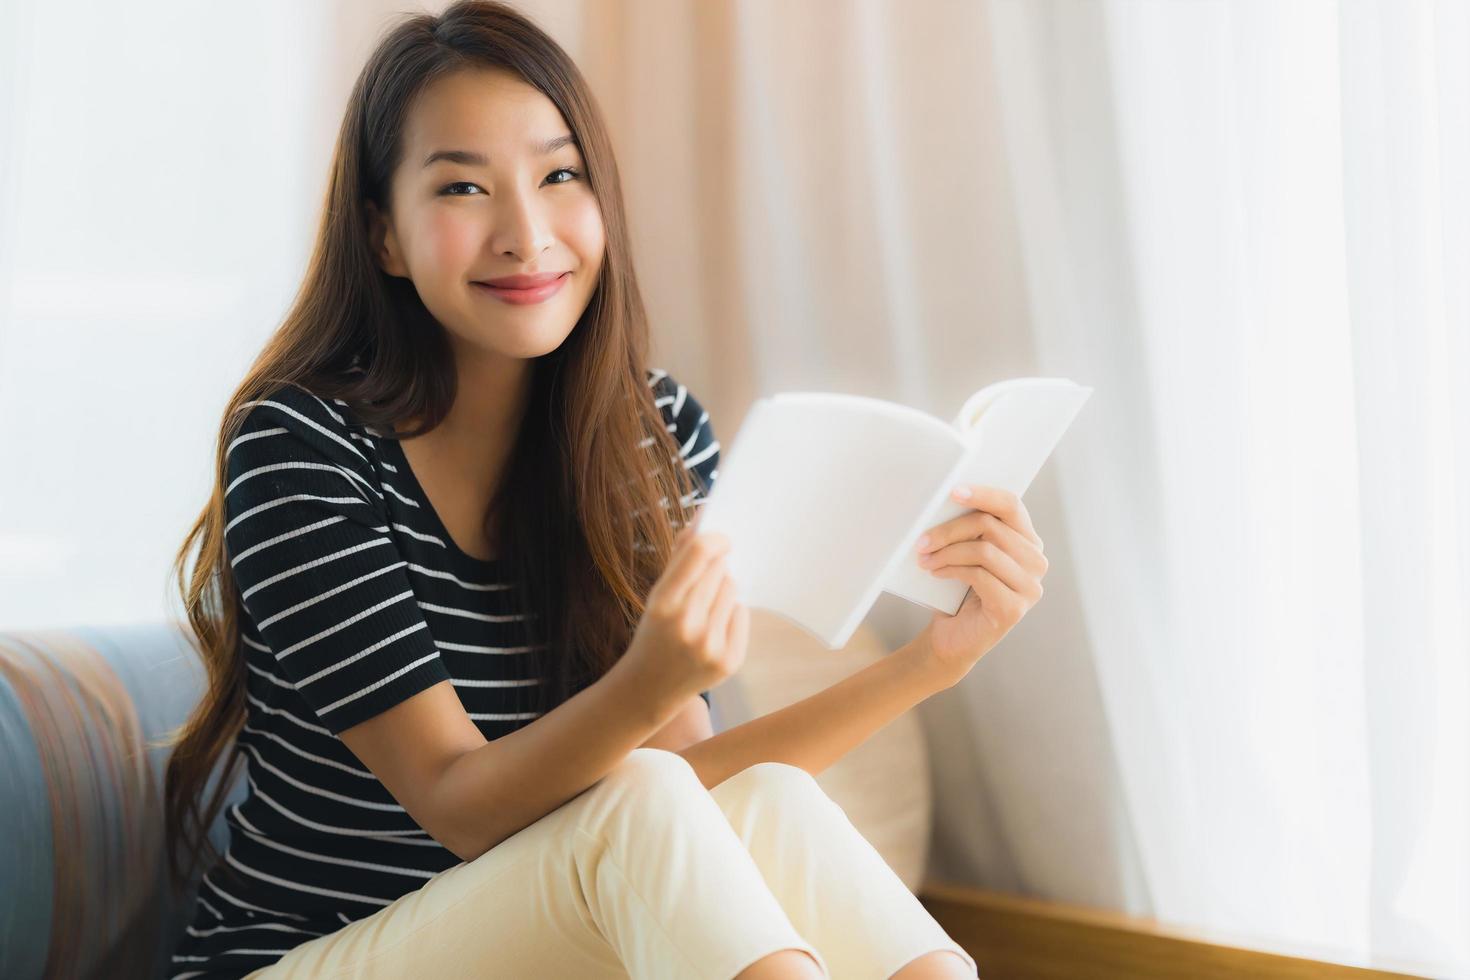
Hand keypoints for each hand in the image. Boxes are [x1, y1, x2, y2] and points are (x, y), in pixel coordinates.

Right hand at [621, 517, 749, 718]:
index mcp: (662, 604)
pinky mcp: (728, 662)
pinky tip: (713, 629)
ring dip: (723, 590)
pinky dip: (731, 614)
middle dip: (717, 567)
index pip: (700, 552)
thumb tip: (704, 515)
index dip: (716, 537)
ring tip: (703, 610)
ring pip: (733, 589)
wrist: (648, 689)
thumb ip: (679, 554)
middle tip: (705, 581)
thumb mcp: (657, 594)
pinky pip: (742, 613)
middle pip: (721, 569)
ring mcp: (710, 646)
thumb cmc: (654, 632)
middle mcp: (687, 626)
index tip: (723, 537)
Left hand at [907, 484, 1047, 687]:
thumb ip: (971, 529)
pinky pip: (979, 576)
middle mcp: (1036, 562)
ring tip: (925, 558)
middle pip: (991, 526)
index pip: (1011, 505)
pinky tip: (936, 573)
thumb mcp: (967, 553)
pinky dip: (951, 571)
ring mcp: (1030, 587)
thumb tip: (948, 499)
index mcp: (1028, 541)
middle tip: (922, 540)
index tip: (952, 492)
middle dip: (950, 530)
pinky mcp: (1014, 608)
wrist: (953, 638)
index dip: (982, 494)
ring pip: (983, 551)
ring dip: (946, 552)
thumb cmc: (958, 590)